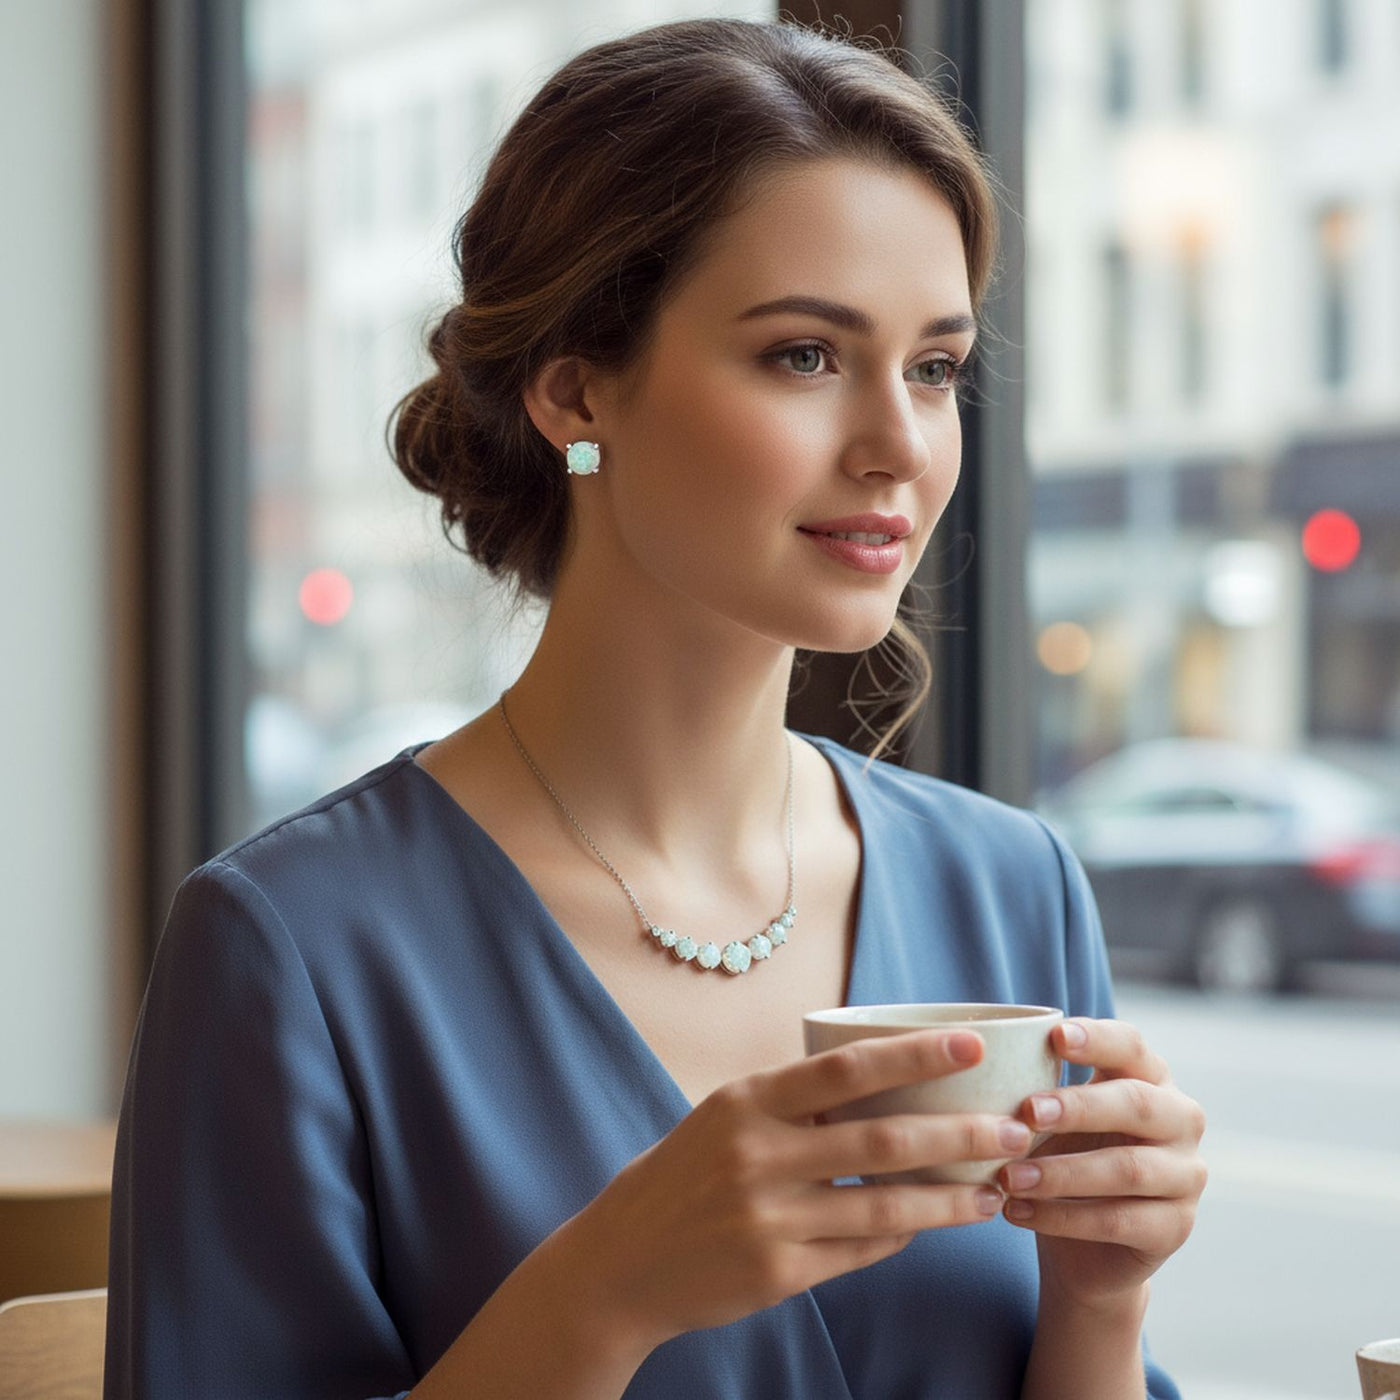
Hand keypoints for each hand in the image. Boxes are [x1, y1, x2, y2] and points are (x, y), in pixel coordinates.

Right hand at [558, 1028, 1033, 1348]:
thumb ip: (795, 1102)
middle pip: (882, 1139)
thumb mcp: (727, 1118)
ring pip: (884, 1205)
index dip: (915, 1055)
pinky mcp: (777, 1274)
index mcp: (748, 1101)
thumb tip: (885, 1081)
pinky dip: (901, 1236)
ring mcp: (767, 1218)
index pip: (846, 1069)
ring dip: (949, 1199)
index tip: (975, 1046)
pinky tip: (933, 1224)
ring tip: (995, 1191)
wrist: (622, 1260)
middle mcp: (757, 1155)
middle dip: (960, 1134)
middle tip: (1015, 1130)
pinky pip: (859, 1251)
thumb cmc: (686, 1174)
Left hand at [998, 1017, 1206, 1311]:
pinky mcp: (1176, 1228)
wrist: (1087, 1248)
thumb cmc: (1064, 1157)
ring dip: (1061, 1173)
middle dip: (1078, 1107)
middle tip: (1027, 1112)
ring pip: (1128, 1169)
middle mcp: (1181, 1121)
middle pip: (1137, 1104)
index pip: (1132, 1046)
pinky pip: (1119, 1221)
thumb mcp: (1053, 1119)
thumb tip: (976, 1064)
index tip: (1054, 1036)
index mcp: (1151, 1077)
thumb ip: (1035, 1090)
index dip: (1097, 1038)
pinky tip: (1017, 1210)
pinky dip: (1063, 1217)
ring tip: (1008, 1177)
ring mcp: (1186, 1176)